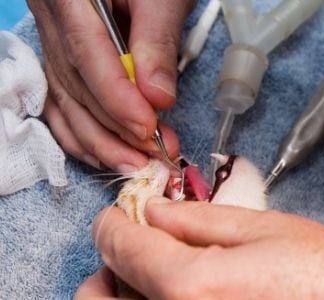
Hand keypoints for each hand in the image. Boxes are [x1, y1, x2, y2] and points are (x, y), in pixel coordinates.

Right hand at [27, 0, 196, 171]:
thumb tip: (157, 99)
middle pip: (76, 83)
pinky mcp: (61, 59)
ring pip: (67, 100)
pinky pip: (61, 103)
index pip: (87, 53)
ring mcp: (51, 40)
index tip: (148, 127)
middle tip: (156, 153)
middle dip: (117, 127)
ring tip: (137, 163)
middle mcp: (50, 18)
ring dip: (102, 140)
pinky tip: (105, 155)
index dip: (116, 97)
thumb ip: (157, 42)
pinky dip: (82, 134)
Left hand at [76, 199, 323, 298]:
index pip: (120, 248)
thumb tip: (155, 210)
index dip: (112, 222)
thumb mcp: (262, 230)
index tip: (117, 213)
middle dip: (108, 268)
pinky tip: (186, 295)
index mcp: (191, 288)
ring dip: (124, 295)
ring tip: (160, 274)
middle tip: (137, 247)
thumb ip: (198, 219)